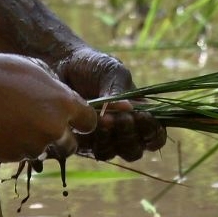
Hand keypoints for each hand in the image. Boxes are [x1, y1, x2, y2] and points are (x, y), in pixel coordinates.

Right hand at [0, 52, 97, 162]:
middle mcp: (54, 129)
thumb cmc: (0, 71)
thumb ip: (55, 90)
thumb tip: (63, 101)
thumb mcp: (36, 70)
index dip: (82, 121)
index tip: (74, 121)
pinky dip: (11, 145)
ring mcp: (32, 145)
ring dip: (31, 141)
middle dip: (61, 140)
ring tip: (10, 119)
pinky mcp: (11, 157)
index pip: (90, 122)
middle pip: (71, 146)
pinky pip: (17, 155)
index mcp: (65, 104)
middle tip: (44, 128)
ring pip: (41, 151)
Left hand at [54, 47, 166, 161]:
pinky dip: (91, 139)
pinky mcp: (82, 141)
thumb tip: (128, 109)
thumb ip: (122, 90)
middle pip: (135, 151)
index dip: (152, 131)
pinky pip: (90, 150)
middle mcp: (124, 131)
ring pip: (113, 153)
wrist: (62, 64)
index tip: (141, 116)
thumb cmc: (93, 66)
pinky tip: (87, 123)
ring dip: (110, 140)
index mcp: (140, 115)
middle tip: (120, 118)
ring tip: (103, 119)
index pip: (156, 136)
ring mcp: (103, 138)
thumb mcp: (113, 71)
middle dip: (129, 136)